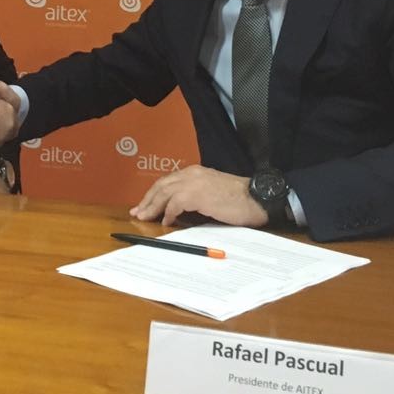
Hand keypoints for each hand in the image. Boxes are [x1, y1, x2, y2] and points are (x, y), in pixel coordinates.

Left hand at [129, 165, 267, 227]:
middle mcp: (191, 174)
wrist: (256, 198)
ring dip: (153, 206)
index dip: (154, 194)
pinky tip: (167, 222)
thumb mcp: (213, 193)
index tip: (144, 205)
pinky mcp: (197, 194)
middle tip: (137, 212)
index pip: (168, 181)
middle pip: (161, 185)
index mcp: (195, 172)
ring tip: (145, 218)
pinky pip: (175, 203)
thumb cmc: (238, 199)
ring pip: (164, 193)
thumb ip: (196, 196)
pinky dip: (168, 213)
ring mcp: (193, 183)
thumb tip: (180, 210)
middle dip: (147, 200)